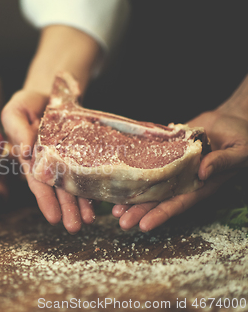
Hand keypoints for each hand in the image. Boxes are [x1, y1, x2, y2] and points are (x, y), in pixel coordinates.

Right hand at [1, 89, 95, 233]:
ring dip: (79, 204)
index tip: (52, 217)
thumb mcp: (15, 111)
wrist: (50, 92)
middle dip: (65, 208)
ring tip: (88, 221)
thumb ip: (16, 130)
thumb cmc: (27, 103)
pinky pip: (87, 170)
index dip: (44, 199)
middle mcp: (47, 162)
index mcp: (30, 156)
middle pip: (57, 189)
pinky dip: (92, 185)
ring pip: (72, 184)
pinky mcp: (79, 152)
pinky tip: (99, 201)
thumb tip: (24, 151)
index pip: (37, 181)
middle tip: (74, 227)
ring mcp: (64, 158)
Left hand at [112, 108, 247, 230]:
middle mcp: (182, 179)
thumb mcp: (239, 151)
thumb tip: (202, 173)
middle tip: (119, 220)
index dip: (161, 215)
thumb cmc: (242, 138)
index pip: (178, 203)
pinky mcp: (163, 150)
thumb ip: (222, 162)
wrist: (231, 120)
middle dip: (138, 210)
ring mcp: (170, 165)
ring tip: (112, 206)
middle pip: (157, 198)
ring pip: (147, 183)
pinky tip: (116, 175)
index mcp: (200, 185)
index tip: (144, 226)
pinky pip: (146, 160)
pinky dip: (132, 167)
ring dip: (131, 194)